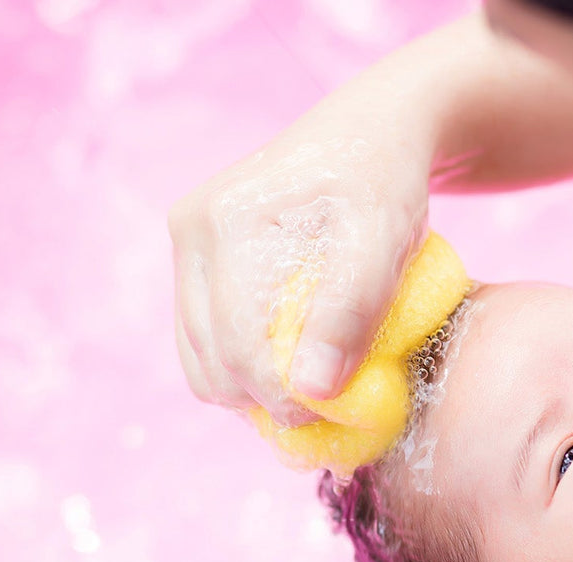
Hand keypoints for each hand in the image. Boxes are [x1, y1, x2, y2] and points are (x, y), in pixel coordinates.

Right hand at [168, 124, 429, 425]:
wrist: (371, 133)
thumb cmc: (386, 183)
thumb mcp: (383, 241)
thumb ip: (350, 313)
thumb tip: (310, 391)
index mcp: (226, 220)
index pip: (239, 343)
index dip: (283, 396)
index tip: (330, 416)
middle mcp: (191, 229)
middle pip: (211, 358)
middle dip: (265, 398)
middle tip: (327, 409)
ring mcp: (186, 244)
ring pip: (200, 357)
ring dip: (250, 389)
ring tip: (313, 387)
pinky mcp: (195, 260)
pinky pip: (204, 340)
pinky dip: (243, 367)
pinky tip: (291, 364)